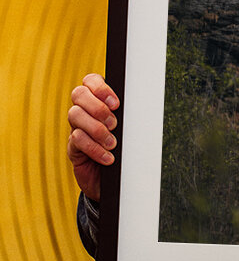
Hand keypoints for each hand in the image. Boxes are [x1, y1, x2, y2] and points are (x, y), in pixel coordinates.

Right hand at [67, 74, 119, 200]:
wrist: (116, 180)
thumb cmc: (125, 149)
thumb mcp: (129, 129)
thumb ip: (129, 115)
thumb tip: (142, 104)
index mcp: (98, 100)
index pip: (90, 80)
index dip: (100, 88)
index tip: (116, 104)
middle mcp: (84, 111)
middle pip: (78, 94)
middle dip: (98, 107)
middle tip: (114, 124)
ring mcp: (76, 127)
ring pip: (75, 115)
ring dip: (96, 129)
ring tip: (112, 143)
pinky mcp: (73, 147)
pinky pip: (76, 139)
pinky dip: (94, 148)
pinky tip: (108, 157)